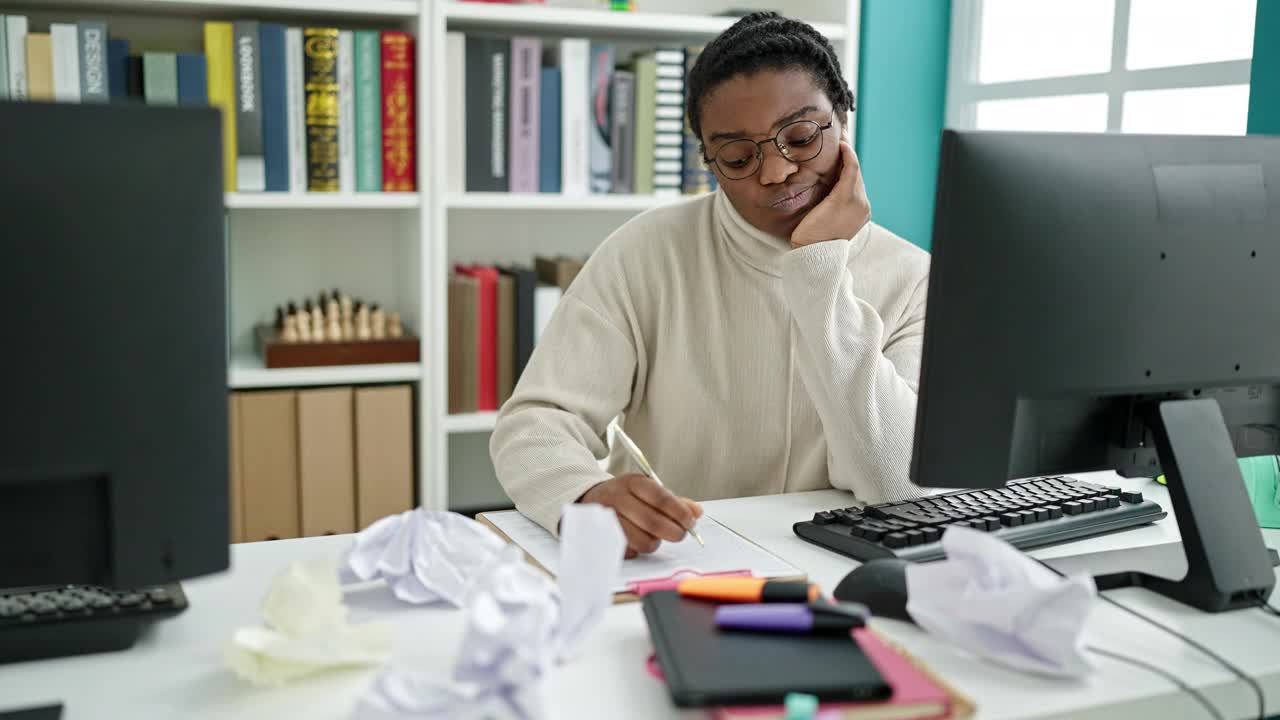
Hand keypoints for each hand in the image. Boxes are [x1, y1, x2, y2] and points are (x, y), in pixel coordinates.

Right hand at [579, 474, 704, 557]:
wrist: (588, 498)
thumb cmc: (625, 496)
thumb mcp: (646, 490)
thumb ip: (673, 501)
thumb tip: (697, 512)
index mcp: (632, 482)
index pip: (661, 498)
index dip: (680, 512)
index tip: (691, 521)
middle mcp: (617, 499)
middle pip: (653, 522)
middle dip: (674, 532)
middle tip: (681, 534)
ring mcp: (607, 520)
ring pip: (643, 540)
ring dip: (655, 542)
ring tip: (655, 536)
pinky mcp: (602, 538)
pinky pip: (631, 551)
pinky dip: (639, 548)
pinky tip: (636, 539)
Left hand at [789, 139, 870, 248]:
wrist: (811, 254)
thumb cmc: (811, 242)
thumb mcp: (824, 221)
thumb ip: (829, 206)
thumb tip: (821, 192)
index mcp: (859, 214)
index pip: (855, 184)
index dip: (850, 166)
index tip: (844, 152)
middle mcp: (863, 207)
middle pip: (857, 175)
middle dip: (850, 156)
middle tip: (842, 137)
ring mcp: (857, 203)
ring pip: (854, 171)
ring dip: (849, 152)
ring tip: (842, 137)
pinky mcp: (845, 198)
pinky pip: (850, 170)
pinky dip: (847, 156)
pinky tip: (842, 146)